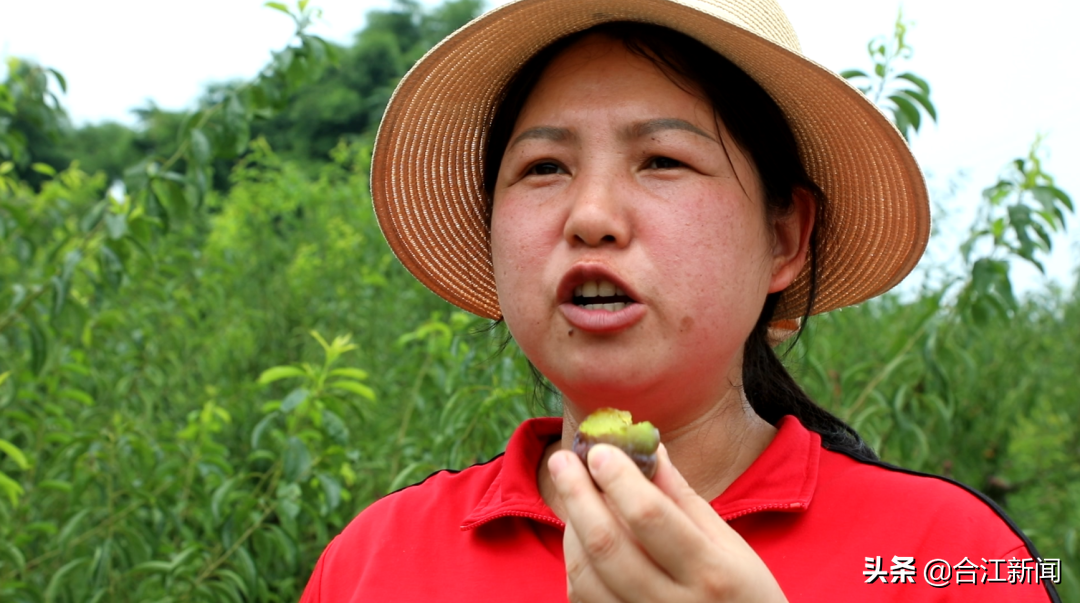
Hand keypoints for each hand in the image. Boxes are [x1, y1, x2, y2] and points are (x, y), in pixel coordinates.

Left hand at [548, 443, 787, 602]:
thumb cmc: (743, 594)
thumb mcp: (729, 545)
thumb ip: (683, 499)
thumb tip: (649, 448)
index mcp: (710, 572)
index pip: (651, 517)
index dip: (620, 479)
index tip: (600, 450)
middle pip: (608, 545)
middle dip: (578, 495)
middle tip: (563, 459)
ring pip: (586, 575)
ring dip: (572, 527)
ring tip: (573, 493)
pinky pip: (582, 599)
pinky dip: (576, 562)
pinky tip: (580, 535)